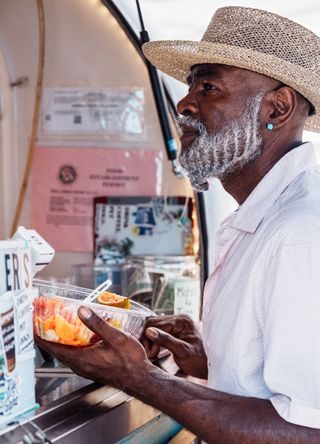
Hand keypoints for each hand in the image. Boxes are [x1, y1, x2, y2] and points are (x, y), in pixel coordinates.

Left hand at [35, 306, 151, 390]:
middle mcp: (80, 365)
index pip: (53, 348)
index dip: (41, 335)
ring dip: (62, 339)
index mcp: (81, 358)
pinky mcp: (92, 367)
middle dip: (51, 334)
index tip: (34, 323)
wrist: (141, 378)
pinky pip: (76, 355)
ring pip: (67, 352)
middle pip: (57, 349)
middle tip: (47, 319)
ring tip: (62, 324)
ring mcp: (86, 368)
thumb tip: (81, 310)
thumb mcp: (115, 337)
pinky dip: (73, 344)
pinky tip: (81, 335)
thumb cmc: (130, 361)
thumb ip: (97, 324)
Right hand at [141, 315, 207, 378]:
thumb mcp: (183, 352)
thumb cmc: (199, 361)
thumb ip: (166, 341)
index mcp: (182, 321)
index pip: (157, 324)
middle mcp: (179, 319)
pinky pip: (159, 332)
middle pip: (154, 323)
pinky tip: (154, 352)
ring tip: (151, 355)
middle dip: (147, 339)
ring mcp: (176, 324)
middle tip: (147, 355)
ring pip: (154, 328)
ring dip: (149, 341)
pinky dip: (154, 341)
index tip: (147, 353)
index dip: (149, 338)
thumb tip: (149, 331)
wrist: (209, 367)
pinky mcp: (174, 330)